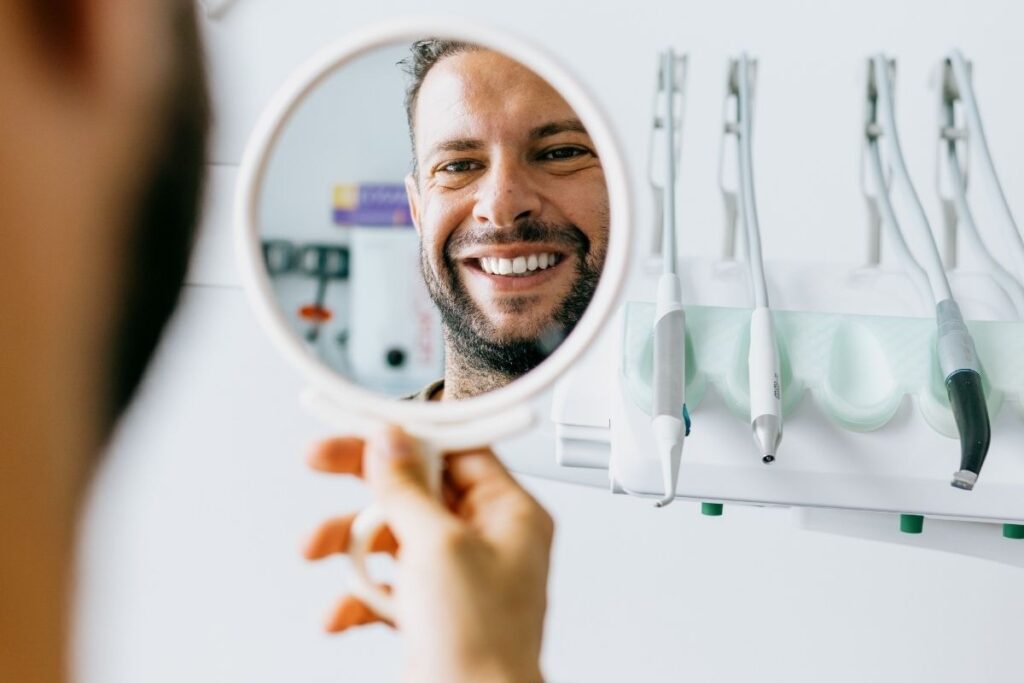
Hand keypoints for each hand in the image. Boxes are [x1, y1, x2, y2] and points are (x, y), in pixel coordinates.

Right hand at [304, 426, 552, 682]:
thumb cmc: (483, 644)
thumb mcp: (439, 546)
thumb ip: (408, 488)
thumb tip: (391, 443)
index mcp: (509, 514)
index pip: (456, 450)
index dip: (408, 435)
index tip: (366, 425)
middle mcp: (487, 540)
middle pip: (416, 487)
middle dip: (364, 484)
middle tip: (320, 459)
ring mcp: (457, 576)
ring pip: (393, 535)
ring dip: (350, 543)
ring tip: (317, 548)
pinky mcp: (431, 610)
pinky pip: (386, 585)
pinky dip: (358, 595)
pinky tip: (341, 612)